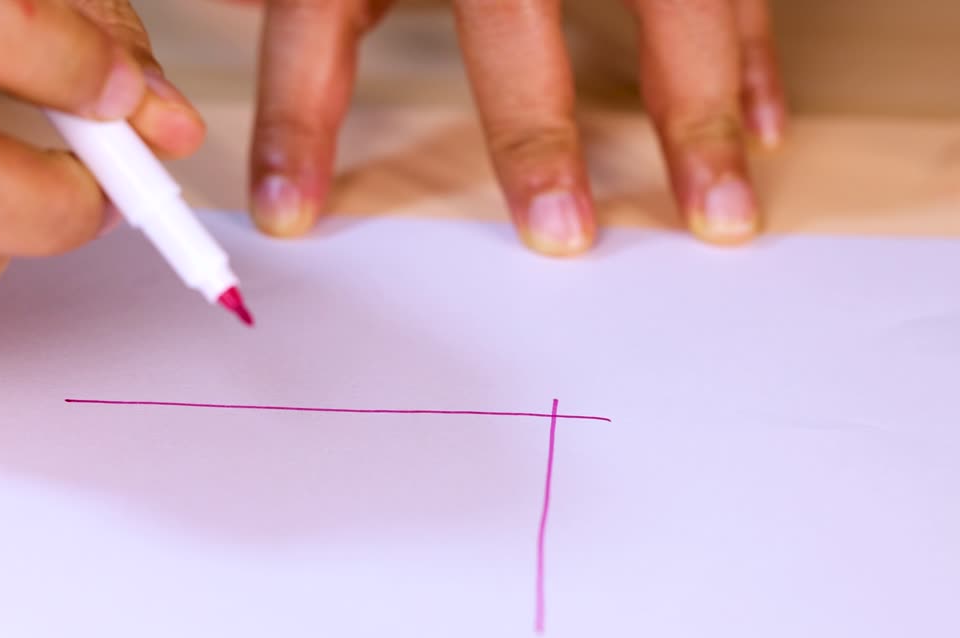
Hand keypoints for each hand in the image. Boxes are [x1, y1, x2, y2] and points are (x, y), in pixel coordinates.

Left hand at [246, 0, 784, 254]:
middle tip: (560, 235)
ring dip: (695, 108)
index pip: (323, 12)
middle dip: (532, 127)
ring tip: (717, 214)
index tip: (286, 209)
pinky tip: (762, 121)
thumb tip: (255, 13)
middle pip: (510, 7)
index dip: (301, 116)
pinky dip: (750, 45)